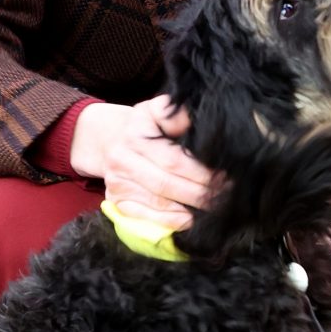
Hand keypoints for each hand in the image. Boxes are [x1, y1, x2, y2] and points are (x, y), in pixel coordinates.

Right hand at [70, 95, 221, 228]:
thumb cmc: (141, 127)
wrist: (107, 140)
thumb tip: (194, 121)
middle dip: (199, 193)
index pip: (173, 160)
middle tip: (223, 196)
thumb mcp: (155, 110)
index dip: (200, 172)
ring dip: (188, 209)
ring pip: (158, 202)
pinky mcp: (116, 201)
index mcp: (135, 136)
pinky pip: (145, 217)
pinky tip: (189, 219)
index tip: (223, 177)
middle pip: (167, 184)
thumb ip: (174, 114)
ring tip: (212, 208)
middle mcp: (122, 160)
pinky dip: (169, 221)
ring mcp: (117, 183)